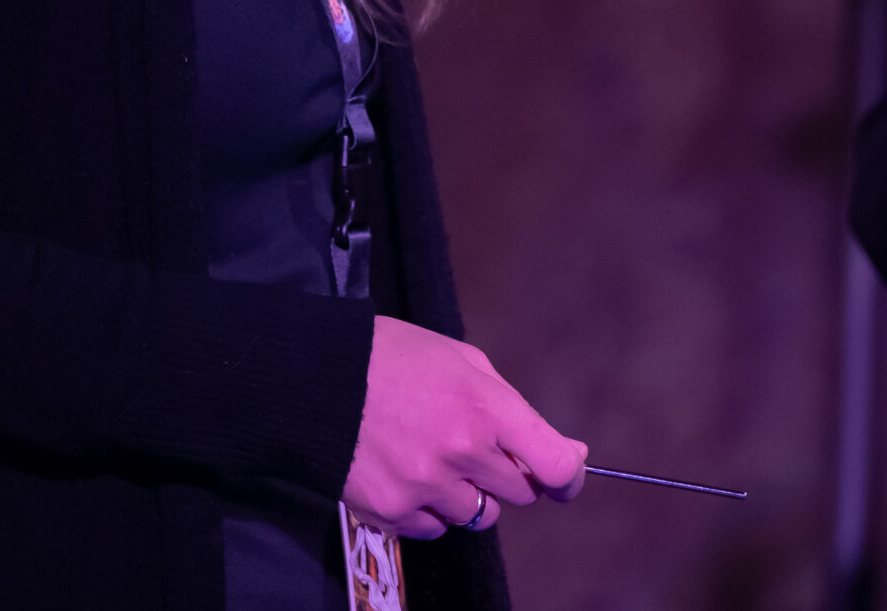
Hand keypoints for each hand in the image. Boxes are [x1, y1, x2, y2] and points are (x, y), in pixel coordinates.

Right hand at [340, 317, 588, 538]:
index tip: (565, 478)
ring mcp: (424, 487)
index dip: (568, 477)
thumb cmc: (395, 358)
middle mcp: (461, 453)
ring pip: (477, 516)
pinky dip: (430, 510)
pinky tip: (408, 474)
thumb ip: (516, 409)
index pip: (554, 465)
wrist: (318, 377)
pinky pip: (433, 528)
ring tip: (434, 456)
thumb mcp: (464, 361)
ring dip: (468, 493)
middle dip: (509, 474)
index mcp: (486, 409)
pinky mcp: (391, 512)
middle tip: (479, 448)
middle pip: (519, 494)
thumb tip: (568, 453)